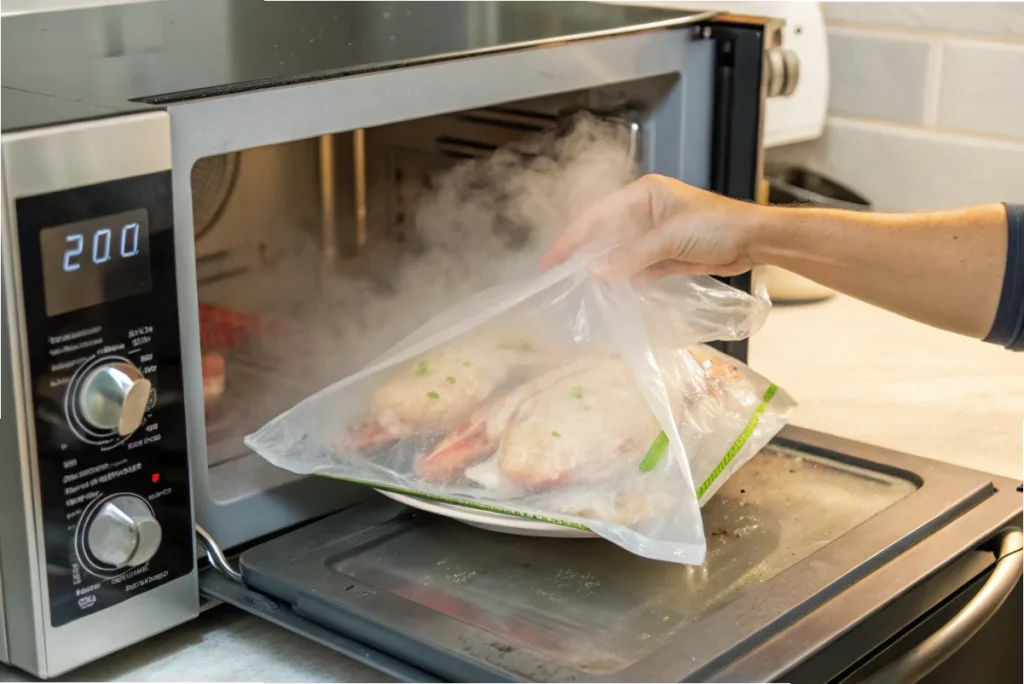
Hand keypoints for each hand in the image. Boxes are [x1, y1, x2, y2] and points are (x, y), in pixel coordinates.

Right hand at [540, 174, 767, 283]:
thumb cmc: (716, 226)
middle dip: (583, 255)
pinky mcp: (665, 255)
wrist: (754, 241)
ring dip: (604, 269)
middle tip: (557, 276)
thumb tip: (595, 272)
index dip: (571, 237)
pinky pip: (636, 267)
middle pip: (604, 234)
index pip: (596, 215)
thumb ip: (631, 255)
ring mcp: (654, 235)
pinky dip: (625, 279)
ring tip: (579, 288)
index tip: (551, 260)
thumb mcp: (670, 238)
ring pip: (619, 253)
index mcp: (643, 194)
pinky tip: (612, 291)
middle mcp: (644, 212)